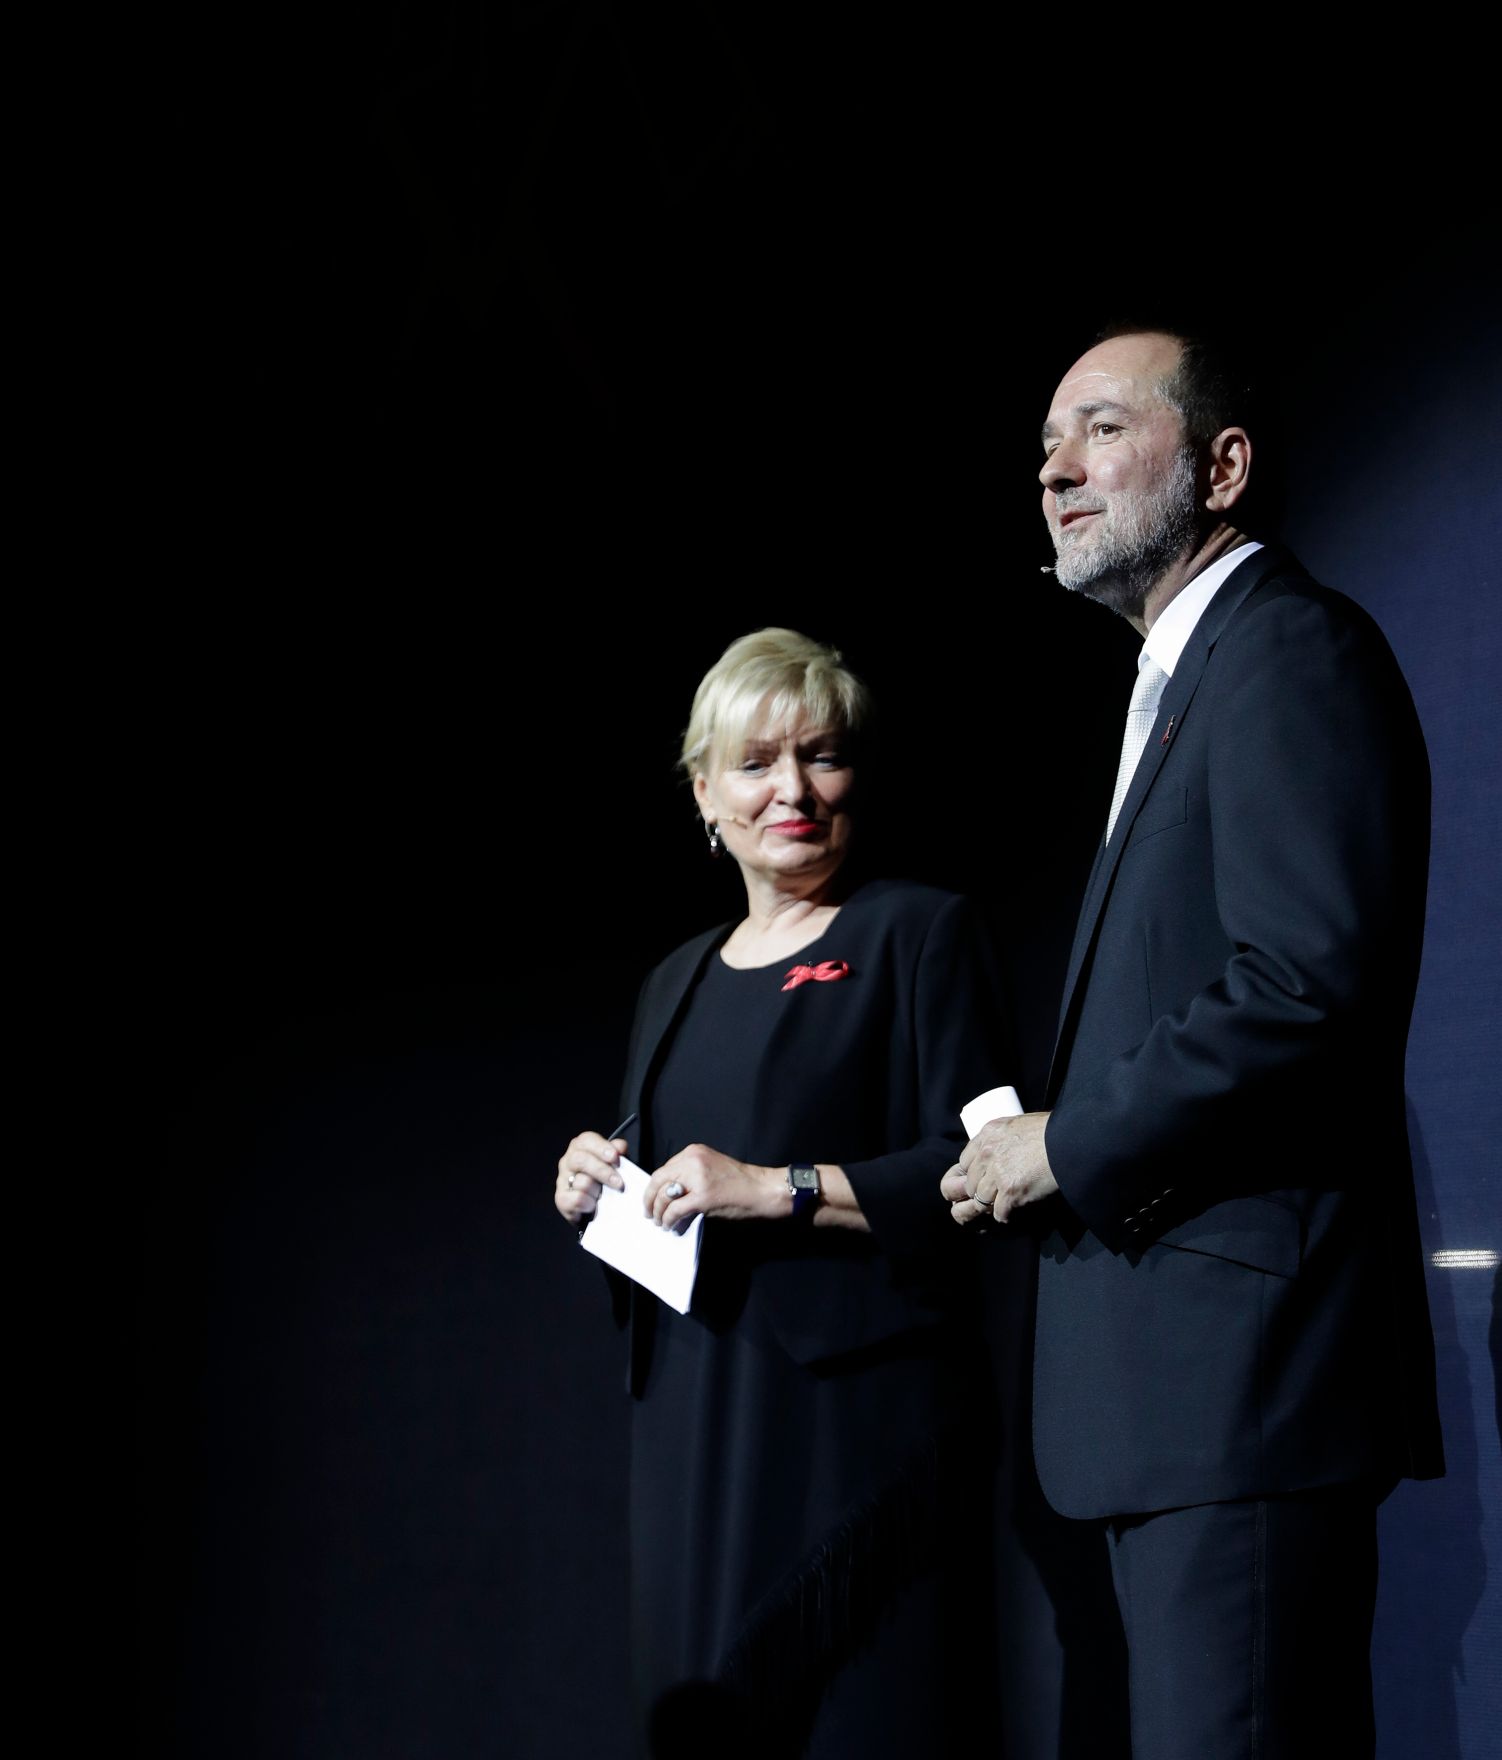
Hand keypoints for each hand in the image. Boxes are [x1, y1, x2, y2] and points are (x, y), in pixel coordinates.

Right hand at [555, 1131, 626, 1223]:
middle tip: (619, 1182)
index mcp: (581, 1147)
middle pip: (580, 1159)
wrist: (600, 1205)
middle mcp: (568, 1160)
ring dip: (597, 1191)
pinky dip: (589, 1204)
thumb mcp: (616, 1164)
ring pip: (581, 1182)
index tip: (616, 1158)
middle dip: (602, 1171)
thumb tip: (620, 1146)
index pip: (586, 1140)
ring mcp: (562, 1179)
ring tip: (603, 1195)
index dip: (602, 1148)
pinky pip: (577, 1199)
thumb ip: (618, 1153)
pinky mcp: (561, 1198)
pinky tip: (593, 1205)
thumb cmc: (606, 1179)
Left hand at [642, 1143, 780, 1230]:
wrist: (762, 1189)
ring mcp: (697, 1178)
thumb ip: (690, 1174)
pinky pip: (675, 1210)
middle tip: (648, 1213)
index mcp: (694, 1152)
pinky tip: (670, 1225)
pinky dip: (668, 1219)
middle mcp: (692, 1161)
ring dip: (658, 1212)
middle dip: (649, 1200)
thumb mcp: (711, 1168)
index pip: (663, 1169)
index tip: (651, 1198)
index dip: (654, 1187)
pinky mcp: (702, 1196)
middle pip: (658, 1181)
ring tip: (659, 1222)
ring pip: (664, 1196)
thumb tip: (671, 1193)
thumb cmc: (741, 1181)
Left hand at [940, 1112, 1057, 1226]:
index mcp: (987, 1134)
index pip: (965, 1162)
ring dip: (992, 1205)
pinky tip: (1013, 1212)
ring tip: (1003, 1205)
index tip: (983, 1179)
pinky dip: (1006, 1215)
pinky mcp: (1010, 1191)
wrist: (1068, 1142)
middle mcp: (987, 1153)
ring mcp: (997, 1173)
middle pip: (970, 1184)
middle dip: (980, 1192)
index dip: (974, 1173)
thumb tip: (998, 1150)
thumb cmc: (1050, 1131)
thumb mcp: (1017, 1124)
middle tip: (993, 1196)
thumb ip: (1002, 1138)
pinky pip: (999, 1212)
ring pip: (981, 1200)